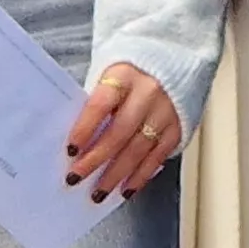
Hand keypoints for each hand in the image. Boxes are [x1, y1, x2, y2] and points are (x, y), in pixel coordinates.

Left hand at [64, 65, 184, 201]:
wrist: (175, 55)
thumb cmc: (133, 70)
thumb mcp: (111, 74)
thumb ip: (97, 103)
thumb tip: (79, 141)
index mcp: (125, 76)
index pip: (101, 105)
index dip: (85, 128)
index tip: (71, 150)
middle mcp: (148, 94)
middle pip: (119, 133)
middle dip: (96, 159)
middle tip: (76, 178)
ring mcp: (166, 112)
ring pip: (138, 149)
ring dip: (116, 175)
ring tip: (98, 192)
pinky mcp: (177, 128)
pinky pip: (157, 157)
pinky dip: (140, 176)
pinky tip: (126, 189)